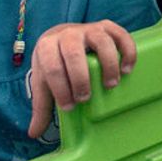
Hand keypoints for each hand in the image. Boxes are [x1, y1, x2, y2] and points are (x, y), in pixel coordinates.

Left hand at [27, 20, 137, 138]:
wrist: (61, 35)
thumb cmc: (54, 64)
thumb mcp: (43, 83)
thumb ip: (41, 107)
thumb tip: (34, 134)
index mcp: (47, 46)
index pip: (52, 67)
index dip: (60, 89)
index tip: (69, 107)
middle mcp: (67, 34)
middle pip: (74, 54)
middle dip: (81, 79)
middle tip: (86, 98)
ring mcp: (89, 29)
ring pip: (101, 42)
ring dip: (108, 65)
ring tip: (111, 85)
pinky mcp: (107, 27)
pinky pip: (121, 35)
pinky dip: (127, 51)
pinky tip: (127, 69)